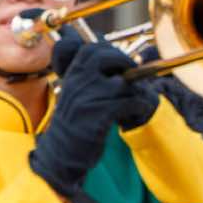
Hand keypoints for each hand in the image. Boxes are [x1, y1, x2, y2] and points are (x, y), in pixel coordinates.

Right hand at [31, 37, 154, 200]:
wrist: (62, 152)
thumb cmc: (74, 123)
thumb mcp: (76, 94)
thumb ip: (89, 77)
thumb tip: (117, 62)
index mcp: (72, 76)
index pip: (90, 49)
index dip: (110, 50)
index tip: (121, 61)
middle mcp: (78, 83)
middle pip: (105, 57)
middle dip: (124, 62)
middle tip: (134, 75)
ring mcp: (88, 98)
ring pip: (122, 82)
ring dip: (136, 90)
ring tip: (139, 98)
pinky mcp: (99, 116)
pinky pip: (128, 102)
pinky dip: (138, 105)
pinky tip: (138, 110)